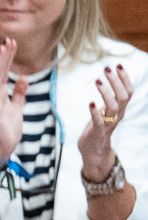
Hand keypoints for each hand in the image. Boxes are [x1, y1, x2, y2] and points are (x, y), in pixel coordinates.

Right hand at [0, 35, 27, 163]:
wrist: (2, 146)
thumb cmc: (8, 129)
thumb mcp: (18, 107)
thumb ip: (19, 92)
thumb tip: (23, 77)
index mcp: (1, 94)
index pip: (5, 72)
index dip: (8, 58)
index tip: (12, 44)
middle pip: (0, 71)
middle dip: (5, 55)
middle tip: (9, 40)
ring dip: (1, 62)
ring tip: (5, 47)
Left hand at [80, 62, 132, 179]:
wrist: (94, 154)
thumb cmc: (98, 129)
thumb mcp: (105, 112)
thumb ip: (108, 99)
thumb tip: (107, 82)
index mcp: (120, 109)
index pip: (128, 91)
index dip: (125, 78)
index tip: (118, 65)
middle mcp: (117, 115)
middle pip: (123, 96)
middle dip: (116, 81)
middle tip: (107, 68)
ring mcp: (108, 124)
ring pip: (113, 107)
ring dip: (106, 93)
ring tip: (97, 81)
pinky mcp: (98, 132)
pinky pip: (99, 121)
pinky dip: (95, 112)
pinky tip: (90, 102)